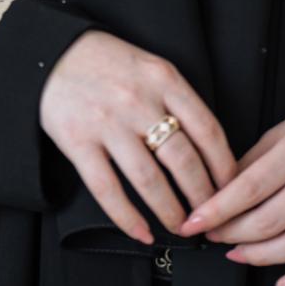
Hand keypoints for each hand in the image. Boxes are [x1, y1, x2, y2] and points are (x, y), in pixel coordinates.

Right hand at [39, 29, 237, 244]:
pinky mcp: (78, 141)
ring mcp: (107, 122)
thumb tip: (208, 149)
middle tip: (210, 217)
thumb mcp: (150, 67)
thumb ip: (176, 99)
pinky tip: (142, 232)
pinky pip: (108, 189)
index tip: (232, 189)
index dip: (225, 167)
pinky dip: (128, 218)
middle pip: (183, 160)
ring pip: (150, 180)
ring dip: (170, 212)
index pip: (208, 130)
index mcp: (163, 78)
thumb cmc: (107, 62)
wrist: (52, 53)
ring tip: (181, 228)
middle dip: (203, 198)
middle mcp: (138, 100)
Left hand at [178, 87, 284, 285]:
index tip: (193, 222)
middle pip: (268, 221)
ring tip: (236, 253)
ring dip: (259, 257)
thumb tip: (222, 188)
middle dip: (231, 234)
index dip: (217, 209)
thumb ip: (255, 158)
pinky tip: (281, 284)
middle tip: (212, 235)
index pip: (248, 187)